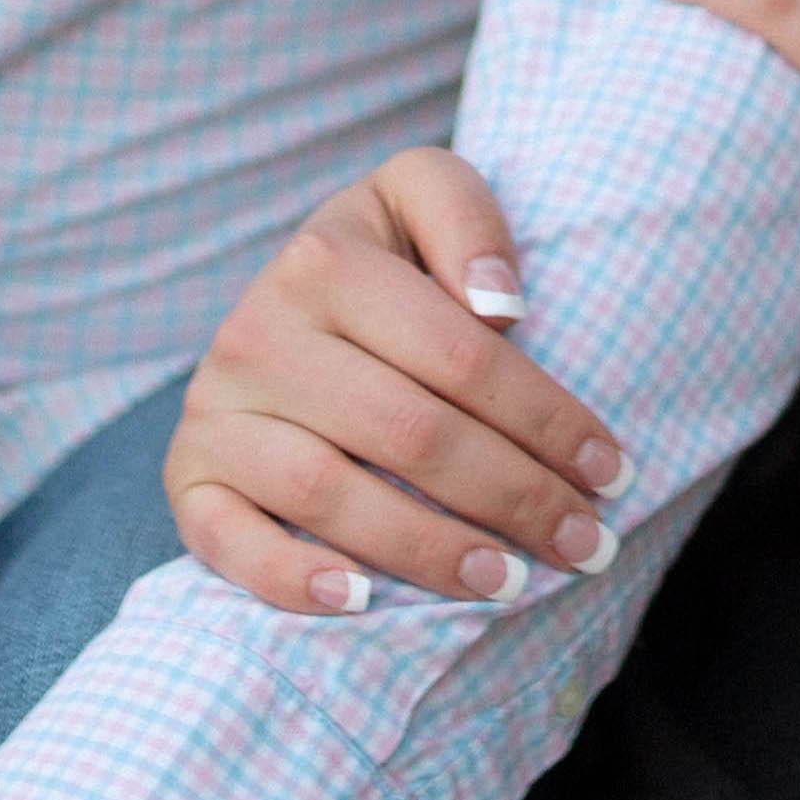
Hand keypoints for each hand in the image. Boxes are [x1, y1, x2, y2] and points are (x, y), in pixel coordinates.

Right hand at [163, 146, 631, 620]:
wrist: (278, 307)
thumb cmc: (381, 264)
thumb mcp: (419, 197)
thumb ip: (464, 217)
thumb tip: (501, 306)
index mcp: (325, 260)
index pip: (461, 357)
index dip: (547, 421)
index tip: (611, 473)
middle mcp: (257, 332)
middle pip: (407, 431)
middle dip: (513, 498)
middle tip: (585, 546)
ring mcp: (215, 411)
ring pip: (324, 493)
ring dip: (427, 550)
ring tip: (506, 582)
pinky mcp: (187, 478)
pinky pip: (225, 541)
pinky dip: (290, 578)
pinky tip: (362, 601)